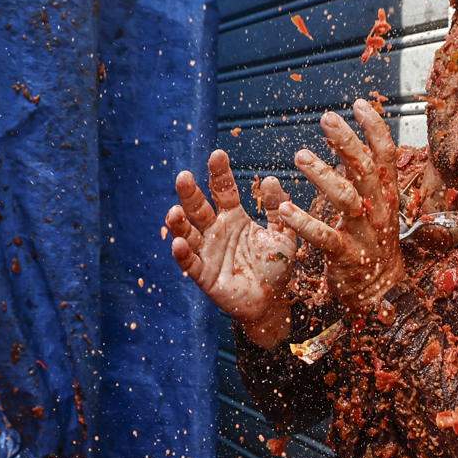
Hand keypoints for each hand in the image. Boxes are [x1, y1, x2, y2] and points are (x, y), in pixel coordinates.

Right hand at [165, 150, 298, 342]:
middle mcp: (216, 231)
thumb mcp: (283, 235)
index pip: (223, 190)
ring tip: (174, 210)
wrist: (272, 303)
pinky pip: (190, 263)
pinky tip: (178, 243)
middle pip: (199, 207)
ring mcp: (207, 252)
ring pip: (188, 232)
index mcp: (234, 217)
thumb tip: (272, 178)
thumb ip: (278, 209)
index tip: (217, 154)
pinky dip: (182, 254)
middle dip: (190, 193)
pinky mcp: (203, 275)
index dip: (219, 173)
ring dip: (179, 222)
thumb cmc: (275, 267)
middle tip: (184, 176)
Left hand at [276, 102, 405, 311]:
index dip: (375, 128)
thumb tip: (351, 144)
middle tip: (326, 119)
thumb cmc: (372, 243)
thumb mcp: (376, 208)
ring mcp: (364, 234)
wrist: (381, 292)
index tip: (359, 104)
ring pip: (346, 198)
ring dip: (323, 176)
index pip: (387, 155)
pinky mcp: (346, 256)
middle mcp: (379, 210)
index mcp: (386, 196)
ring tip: (299, 157)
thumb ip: (365, 179)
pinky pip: (325, 237)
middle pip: (366, 169)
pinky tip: (286, 210)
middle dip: (346, 142)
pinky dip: (305, 223)